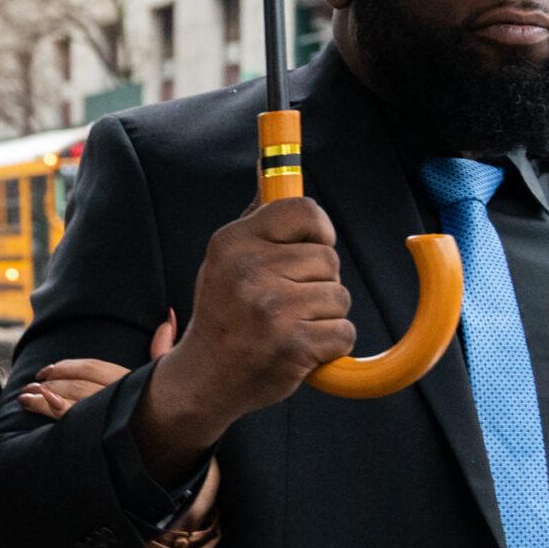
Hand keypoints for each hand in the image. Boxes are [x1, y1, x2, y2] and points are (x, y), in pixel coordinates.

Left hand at [17, 315, 179, 421]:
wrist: (183, 441)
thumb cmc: (174, 407)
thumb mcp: (168, 374)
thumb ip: (164, 346)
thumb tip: (168, 314)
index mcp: (132, 380)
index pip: (91, 368)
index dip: (67, 367)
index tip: (48, 370)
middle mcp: (120, 397)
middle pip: (76, 384)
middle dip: (50, 382)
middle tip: (29, 385)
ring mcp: (110, 418)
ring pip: (70, 402)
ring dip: (43, 398)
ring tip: (24, 397)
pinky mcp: (101, 437)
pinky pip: (74, 422)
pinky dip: (55, 410)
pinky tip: (40, 403)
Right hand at [132, 198, 355, 482]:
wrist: (204, 379)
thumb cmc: (224, 315)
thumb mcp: (226, 260)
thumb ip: (257, 220)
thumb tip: (272, 168)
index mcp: (233, 243)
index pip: (303, 211)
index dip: (319, 230)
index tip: (313, 245)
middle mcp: (249, 271)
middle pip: (328, 259)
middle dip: (319, 283)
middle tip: (286, 303)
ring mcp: (272, 309)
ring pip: (339, 297)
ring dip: (324, 316)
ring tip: (288, 327)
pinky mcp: (293, 345)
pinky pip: (344, 332)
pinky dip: (330, 346)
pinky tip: (299, 349)